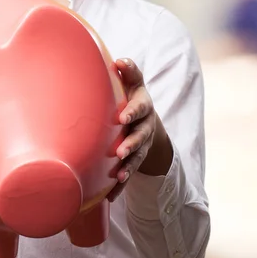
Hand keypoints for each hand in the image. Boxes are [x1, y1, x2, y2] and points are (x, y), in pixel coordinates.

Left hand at [107, 58, 165, 202]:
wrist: (146, 120)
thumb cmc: (132, 96)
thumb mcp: (134, 83)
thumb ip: (129, 71)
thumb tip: (119, 61)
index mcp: (143, 107)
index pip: (140, 108)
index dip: (133, 112)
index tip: (122, 117)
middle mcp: (144, 127)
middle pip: (140, 136)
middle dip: (131, 144)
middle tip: (120, 151)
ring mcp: (140, 145)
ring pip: (136, 158)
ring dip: (128, 167)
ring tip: (119, 175)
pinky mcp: (133, 160)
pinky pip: (128, 174)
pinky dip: (119, 186)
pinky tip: (110, 197)